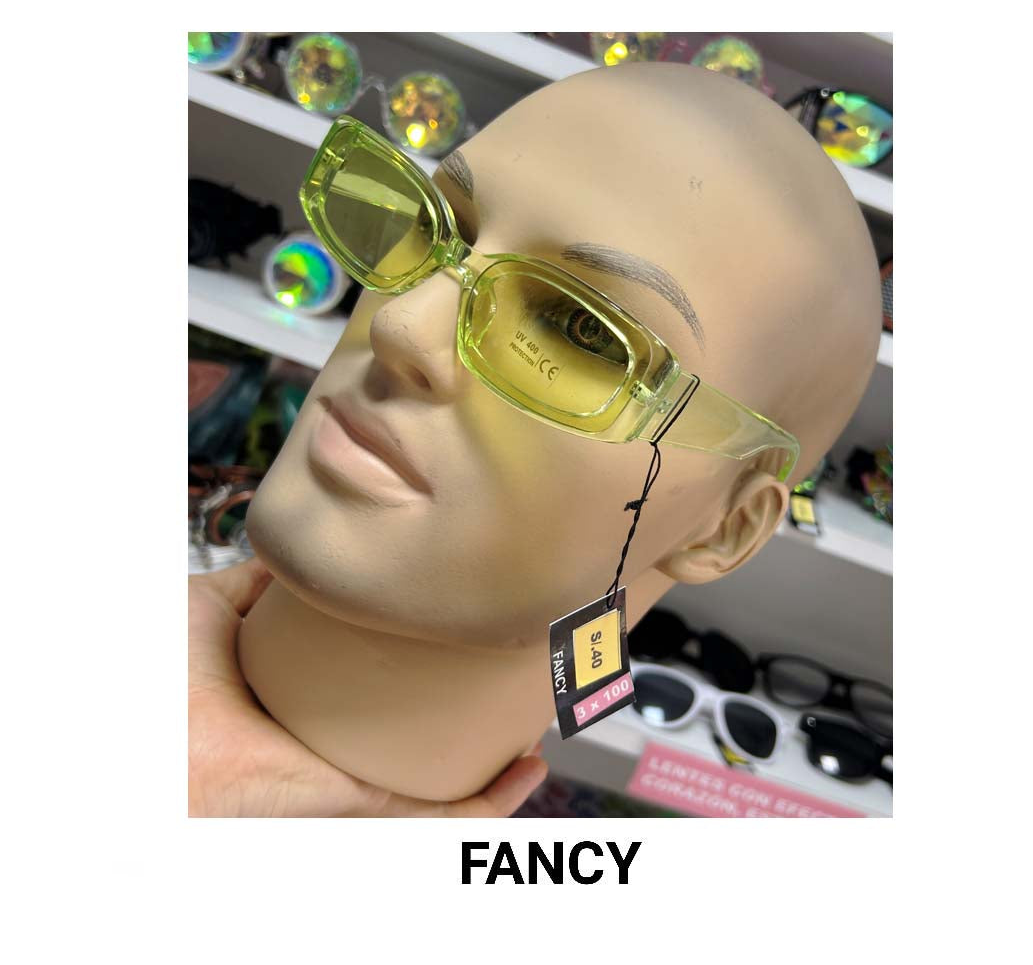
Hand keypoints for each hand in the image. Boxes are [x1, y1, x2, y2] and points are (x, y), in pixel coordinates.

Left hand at [189, 558, 548, 816]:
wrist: (150, 742)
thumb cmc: (165, 683)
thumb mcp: (212, 608)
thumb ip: (259, 581)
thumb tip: (304, 555)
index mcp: (308, 707)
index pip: (380, 697)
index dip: (423, 671)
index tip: (462, 634)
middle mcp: (338, 752)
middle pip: (424, 744)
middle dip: (475, 721)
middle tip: (518, 680)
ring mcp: (357, 788)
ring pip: (449, 788)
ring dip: (501, 761)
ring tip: (539, 714)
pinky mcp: (365, 810)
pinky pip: (446, 820)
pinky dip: (495, 801)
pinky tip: (529, 766)